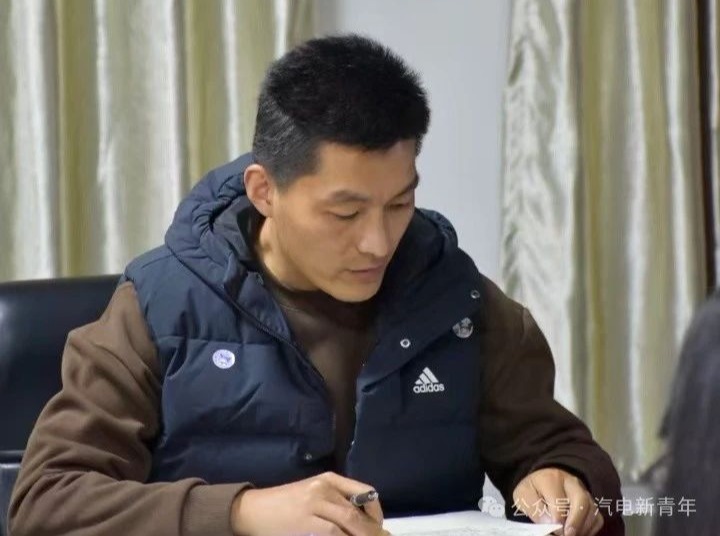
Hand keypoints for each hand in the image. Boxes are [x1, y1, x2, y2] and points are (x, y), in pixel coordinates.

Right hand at [231, 471, 388, 535]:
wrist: (251, 510)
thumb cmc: (284, 505)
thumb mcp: (313, 495)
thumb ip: (336, 502)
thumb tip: (363, 521)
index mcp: (329, 479)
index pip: (365, 493)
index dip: (376, 513)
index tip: (380, 528)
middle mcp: (324, 488)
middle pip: (358, 512)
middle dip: (373, 531)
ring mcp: (314, 504)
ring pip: (350, 523)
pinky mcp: (306, 522)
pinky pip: (334, 534)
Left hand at [511, 467, 603, 535]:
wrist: (542, 481)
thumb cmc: (533, 490)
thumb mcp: (524, 496)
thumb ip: (534, 508)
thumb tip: (550, 524)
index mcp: (551, 479)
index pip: (559, 500)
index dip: (557, 519)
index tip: (553, 530)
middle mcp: (571, 482)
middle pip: (582, 501)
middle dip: (576, 522)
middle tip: (567, 535)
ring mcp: (584, 492)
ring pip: (592, 510)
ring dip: (583, 527)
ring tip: (570, 535)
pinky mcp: (591, 503)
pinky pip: (597, 518)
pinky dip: (590, 529)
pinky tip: (578, 533)